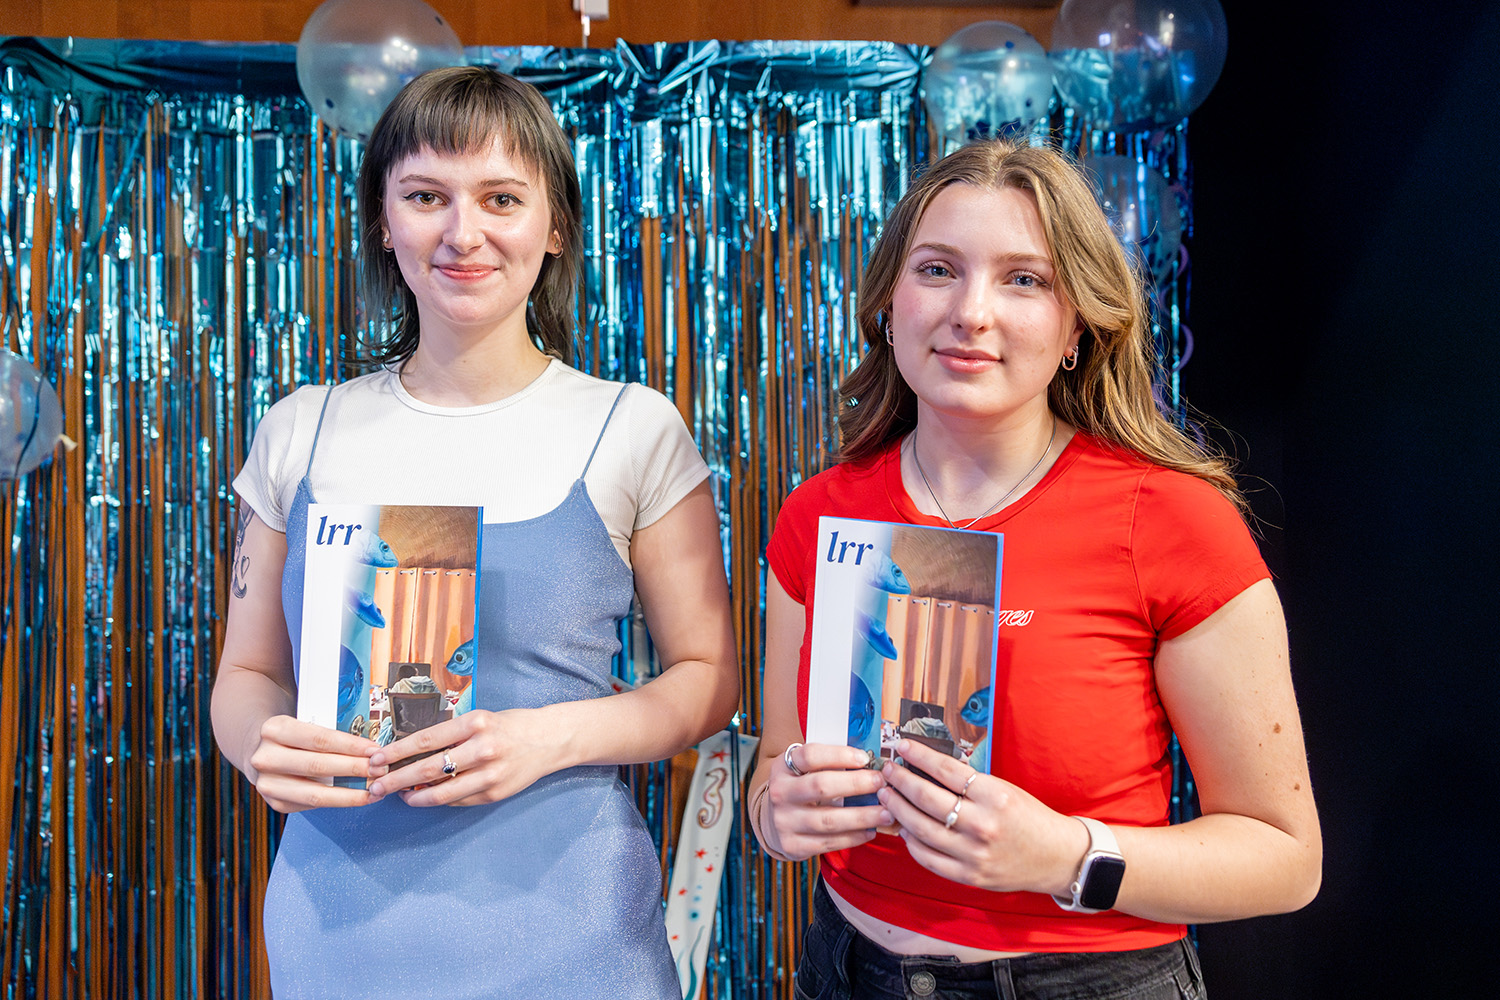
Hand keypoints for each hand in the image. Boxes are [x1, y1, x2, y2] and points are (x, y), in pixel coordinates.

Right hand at [248, 715, 386, 813]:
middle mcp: (266, 758)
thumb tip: (369, 748)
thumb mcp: (302, 723)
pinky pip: (312, 805)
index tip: (374, 750)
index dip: (351, 746)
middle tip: (380, 771)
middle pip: (319, 766)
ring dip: (350, 793)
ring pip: (316, 793)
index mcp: (274, 730)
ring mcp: (267, 783)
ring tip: (374, 790)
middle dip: (355, 769)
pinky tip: (356, 798)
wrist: (257, 748)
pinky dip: (338, 802)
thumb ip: (328, 733)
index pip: (320, 739)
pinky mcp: (275, 802)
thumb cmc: (291, 735)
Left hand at [367, 708, 560, 806]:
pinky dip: (438, 801)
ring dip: (415, 796)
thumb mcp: (480, 718)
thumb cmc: (510, 726)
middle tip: (376, 785)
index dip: (397, 752)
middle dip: (396, 779)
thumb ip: (451, 734)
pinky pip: (459, 801)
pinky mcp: (495, 793)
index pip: (426, 739)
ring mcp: (490, 774)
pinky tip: (426, 798)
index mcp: (475, 723)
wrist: (550, 739)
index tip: (376, 760)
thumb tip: (411, 753)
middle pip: (428, 769)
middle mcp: (482, 748)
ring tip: (399, 795)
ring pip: (442, 792)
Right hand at [761, 742, 893, 860]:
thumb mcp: (804, 770)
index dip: (839, 755)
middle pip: (821, 786)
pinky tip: (870, 831)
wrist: (772, 821)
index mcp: (783, 767)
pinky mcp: (792, 845)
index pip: (810, 756)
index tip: (865, 758)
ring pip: (829, 820)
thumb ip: (829, 763)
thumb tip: (869, 761)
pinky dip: (853, 837)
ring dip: (862, 816)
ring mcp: (784, 821)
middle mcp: (780, 793)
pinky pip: (828, 843)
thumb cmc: (799, 789)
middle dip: (856, 784)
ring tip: (886, 813)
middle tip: (881, 783)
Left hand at [878, 739, 1086, 894]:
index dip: (919, 756)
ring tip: (887, 796)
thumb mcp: (1005, 790)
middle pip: (927, 799)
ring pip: (921, 828)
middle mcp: (983, 825)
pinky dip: (911, 842)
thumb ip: (969, 783)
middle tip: (887, 771)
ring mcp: (974, 853)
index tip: (902, 747)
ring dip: (898, 809)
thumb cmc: (1029, 818)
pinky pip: (928, 858)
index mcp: (994, 796)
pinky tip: (904, 828)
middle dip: (900, 781)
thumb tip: (928, 767)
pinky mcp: (969, 875)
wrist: (1056, 857)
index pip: (946, 771)